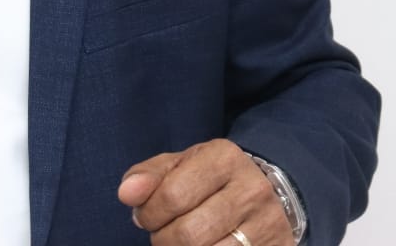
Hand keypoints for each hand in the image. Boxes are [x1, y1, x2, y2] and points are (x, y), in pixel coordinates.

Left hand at [117, 139, 290, 245]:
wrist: (269, 192)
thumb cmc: (212, 180)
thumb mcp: (181, 166)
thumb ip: (148, 177)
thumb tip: (126, 194)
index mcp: (224, 158)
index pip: (172, 196)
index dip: (149, 214)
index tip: (147, 217)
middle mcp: (252, 189)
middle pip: (189, 234)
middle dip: (164, 240)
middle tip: (163, 235)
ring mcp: (268, 224)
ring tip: (181, 244)